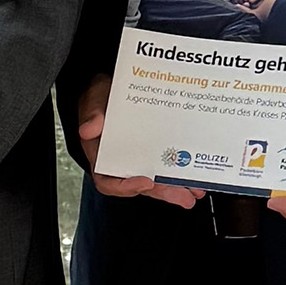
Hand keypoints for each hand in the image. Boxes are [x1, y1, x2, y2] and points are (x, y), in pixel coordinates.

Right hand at [71, 73, 199, 207]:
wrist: (111, 89)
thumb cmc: (99, 98)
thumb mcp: (93, 101)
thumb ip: (92, 114)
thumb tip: (89, 129)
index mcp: (101, 156)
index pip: (108, 180)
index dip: (126, 186)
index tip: (146, 182)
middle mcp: (120, 162)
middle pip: (139, 185)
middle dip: (163, 192)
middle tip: (182, 196)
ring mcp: (138, 158)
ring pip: (156, 180)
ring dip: (176, 188)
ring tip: (195, 192)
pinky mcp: (152, 151)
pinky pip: (165, 166)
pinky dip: (180, 174)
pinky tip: (196, 178)